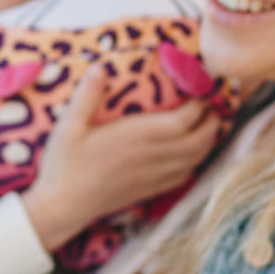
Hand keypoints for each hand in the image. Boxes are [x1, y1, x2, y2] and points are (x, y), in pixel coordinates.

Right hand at [21, 64, 219, 252]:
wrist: (62, 206)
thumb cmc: (63, 164)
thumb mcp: (68, 126)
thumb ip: (86, 96)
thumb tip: (99, 67)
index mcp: (134, 137)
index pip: (181, 121)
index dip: (197, 107)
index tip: (198, 93)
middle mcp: (149, 157)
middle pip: (196, 141)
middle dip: (211, 124)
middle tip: (212, 108)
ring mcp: (152, 176)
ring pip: (194, 160)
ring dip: (207, 143)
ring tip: (207, 127)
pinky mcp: (149, 190)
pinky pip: (183, 177)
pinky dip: (194, 164)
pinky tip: (191, 155)